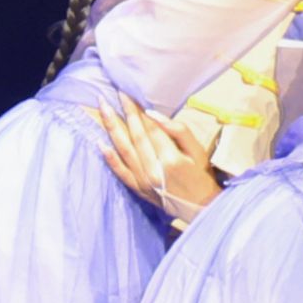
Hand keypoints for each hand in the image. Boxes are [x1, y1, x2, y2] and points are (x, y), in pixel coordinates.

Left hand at [93, 97, 219, 224]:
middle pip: (136, 136)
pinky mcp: (138, 189)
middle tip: (113, 94)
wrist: (202, 208)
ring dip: (112, 128)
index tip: (128, 94)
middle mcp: (153, 170)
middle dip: (124, 113)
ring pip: (124, 150)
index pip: (150, 128)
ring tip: (103, 109)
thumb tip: (154, 115)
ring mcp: (143, 181)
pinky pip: (120, 172)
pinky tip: (101, 144)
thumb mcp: (198, 151)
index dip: (138, 110)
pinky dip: (110, 159)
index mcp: (171, 159)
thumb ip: (179, 131)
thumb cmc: (202, 176)